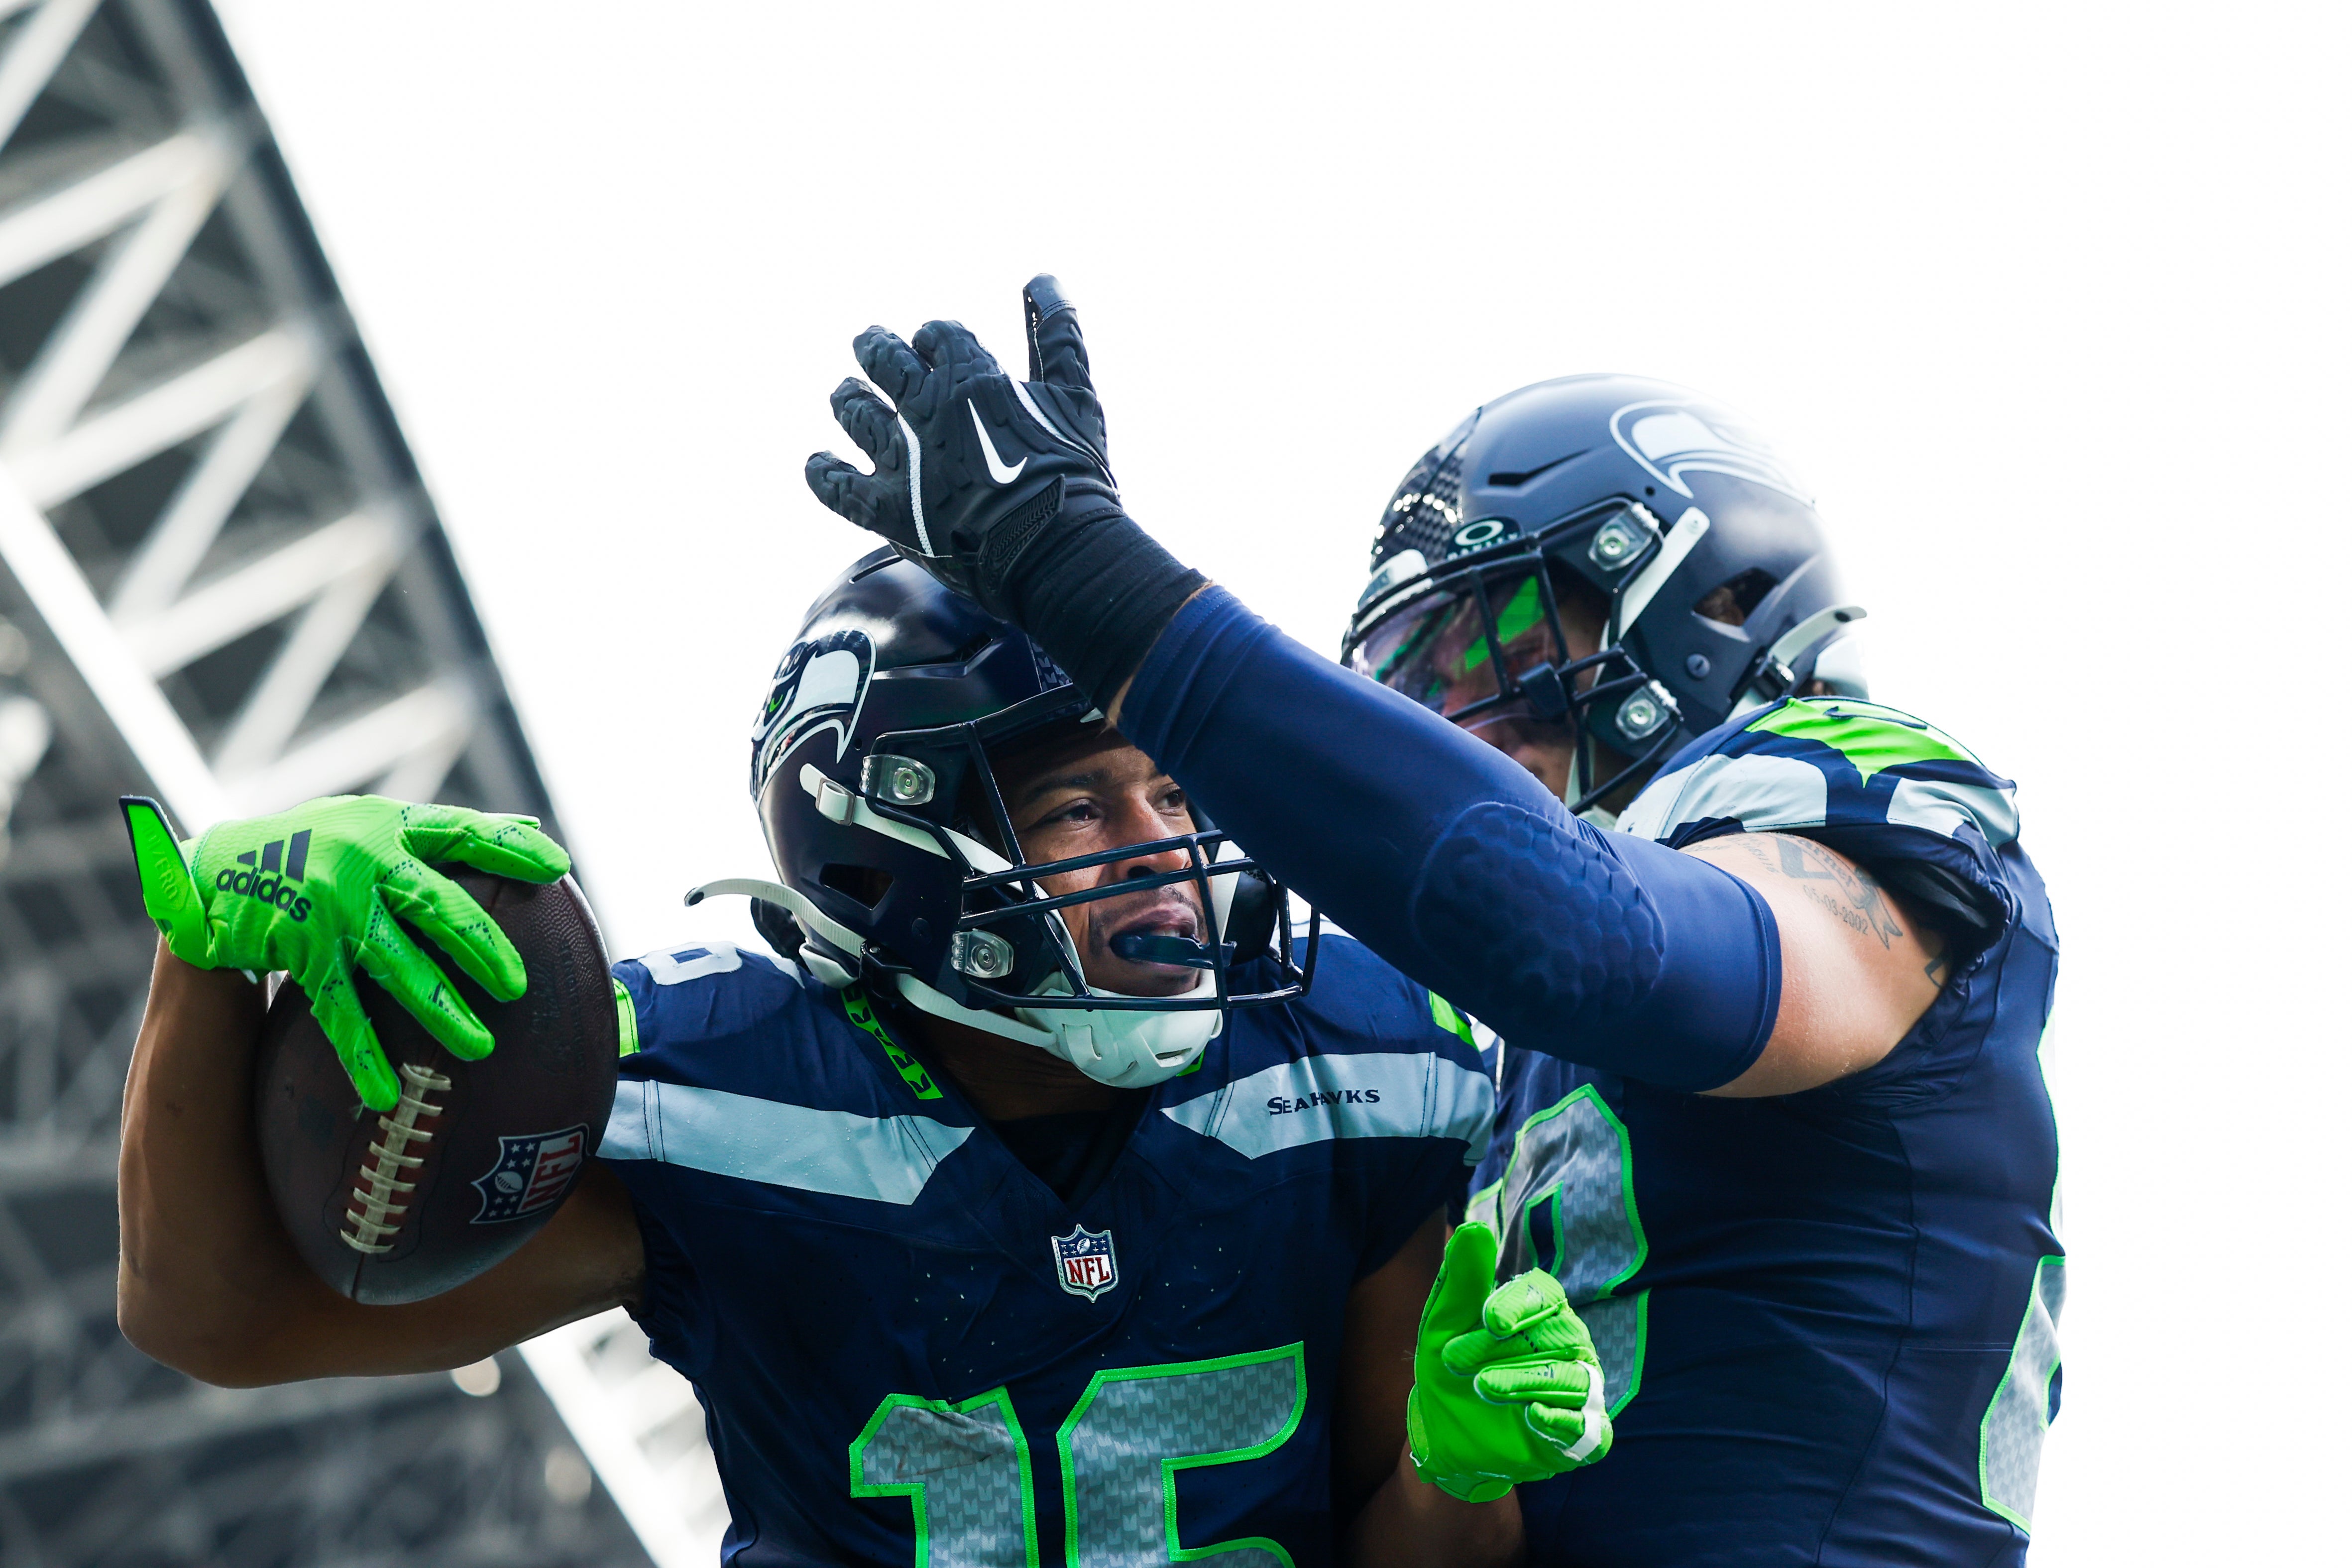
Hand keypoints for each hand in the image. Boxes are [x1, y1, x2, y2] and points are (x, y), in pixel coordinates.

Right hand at [119, 794, 570, 1110]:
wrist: (214, 870)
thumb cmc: (318, 846)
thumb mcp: (377, 824)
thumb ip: (448, 833)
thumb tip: (535, 833)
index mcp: (390, 826)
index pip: (461, 830)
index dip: (508, 847)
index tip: (558, 868)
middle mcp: (363, 860)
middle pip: (435, 904)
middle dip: (480, 945)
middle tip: (518, 986)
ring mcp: (331, 908)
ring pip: (394, 963)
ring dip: (438, 1008)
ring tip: (479, 1047)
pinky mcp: (301, 948)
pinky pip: (339, 1009)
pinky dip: (363, 1054)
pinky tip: (385, 1094)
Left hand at [805, 275, 1122, 619]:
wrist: (1054, 549)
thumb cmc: (1071, 473)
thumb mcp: (1076, 394)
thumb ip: (1058, 334)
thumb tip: (1043, 278)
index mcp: (969, 376)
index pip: (939, 337)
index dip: (934, 337)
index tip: (933, 342)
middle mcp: (925, 408)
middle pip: (884, 360)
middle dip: (876, 348)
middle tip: (869, 343)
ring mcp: (900, 457)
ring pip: (854, 411)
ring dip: (848, 398)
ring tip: (846, 393)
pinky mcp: (884, 508)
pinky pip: (835, 486)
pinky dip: (822, 473)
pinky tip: (817, 464)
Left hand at [1407, 1223, 1613, 1502]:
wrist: (1443, 1431)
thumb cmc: (1451, 1367)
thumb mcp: (1445, 1325)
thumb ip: (1462, 1281)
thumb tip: (1474, 1229)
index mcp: (1541, 1311)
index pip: (1545, 1295)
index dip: (1519, 1305)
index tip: (1489, 1320)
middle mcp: (1569, 1344)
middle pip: (1555, 1336)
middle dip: (1504, 1349)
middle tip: (1455, 1359)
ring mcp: (1581, 1390)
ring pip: (1572, 1379)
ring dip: (1525, 1380)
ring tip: (1484, 1386)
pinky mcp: (1583, 1436)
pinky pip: (1589, 1428)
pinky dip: (1563, 1421)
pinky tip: (1533, 1416)